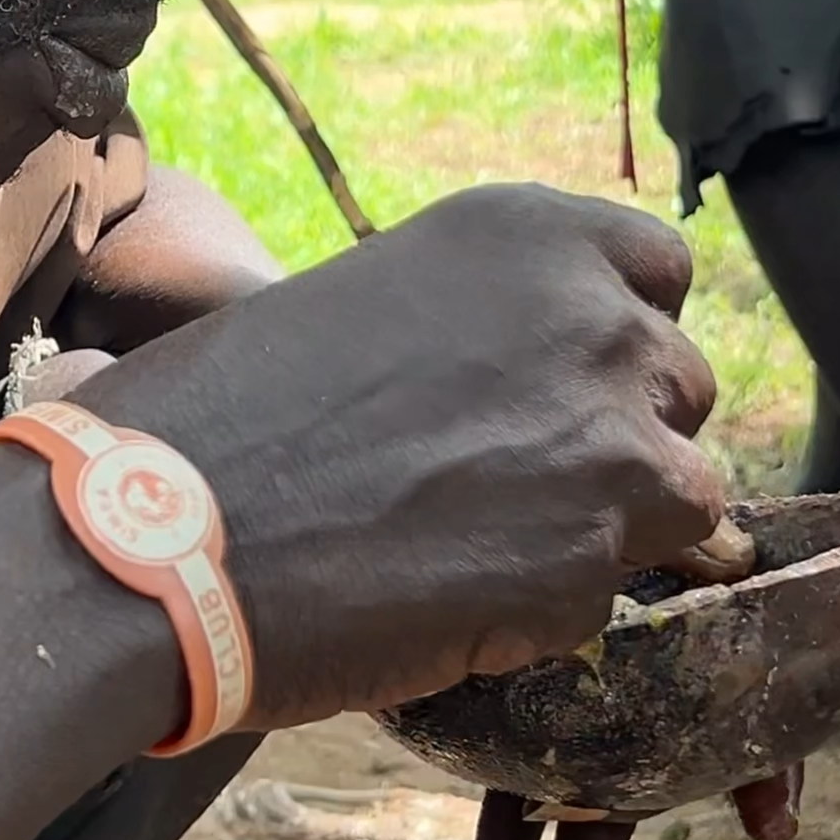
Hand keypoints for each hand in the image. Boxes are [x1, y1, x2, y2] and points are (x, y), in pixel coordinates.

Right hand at [81, 185, 722, 731]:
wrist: (154, 529)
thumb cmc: (219, 412)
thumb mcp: (363, 304)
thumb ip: (473, 324)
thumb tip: (511, 375)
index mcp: (525, 231)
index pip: (658, 268)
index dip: (616, 335)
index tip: (561, 378)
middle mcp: (589, 316)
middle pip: (681, 384)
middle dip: (621, 433)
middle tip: (513, 480)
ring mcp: (606, 441)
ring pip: (685, 497)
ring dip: (611, 528)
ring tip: (489, 551)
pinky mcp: (592, 562)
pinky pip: (620, 590)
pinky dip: (560, 607)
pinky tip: (457, 603)